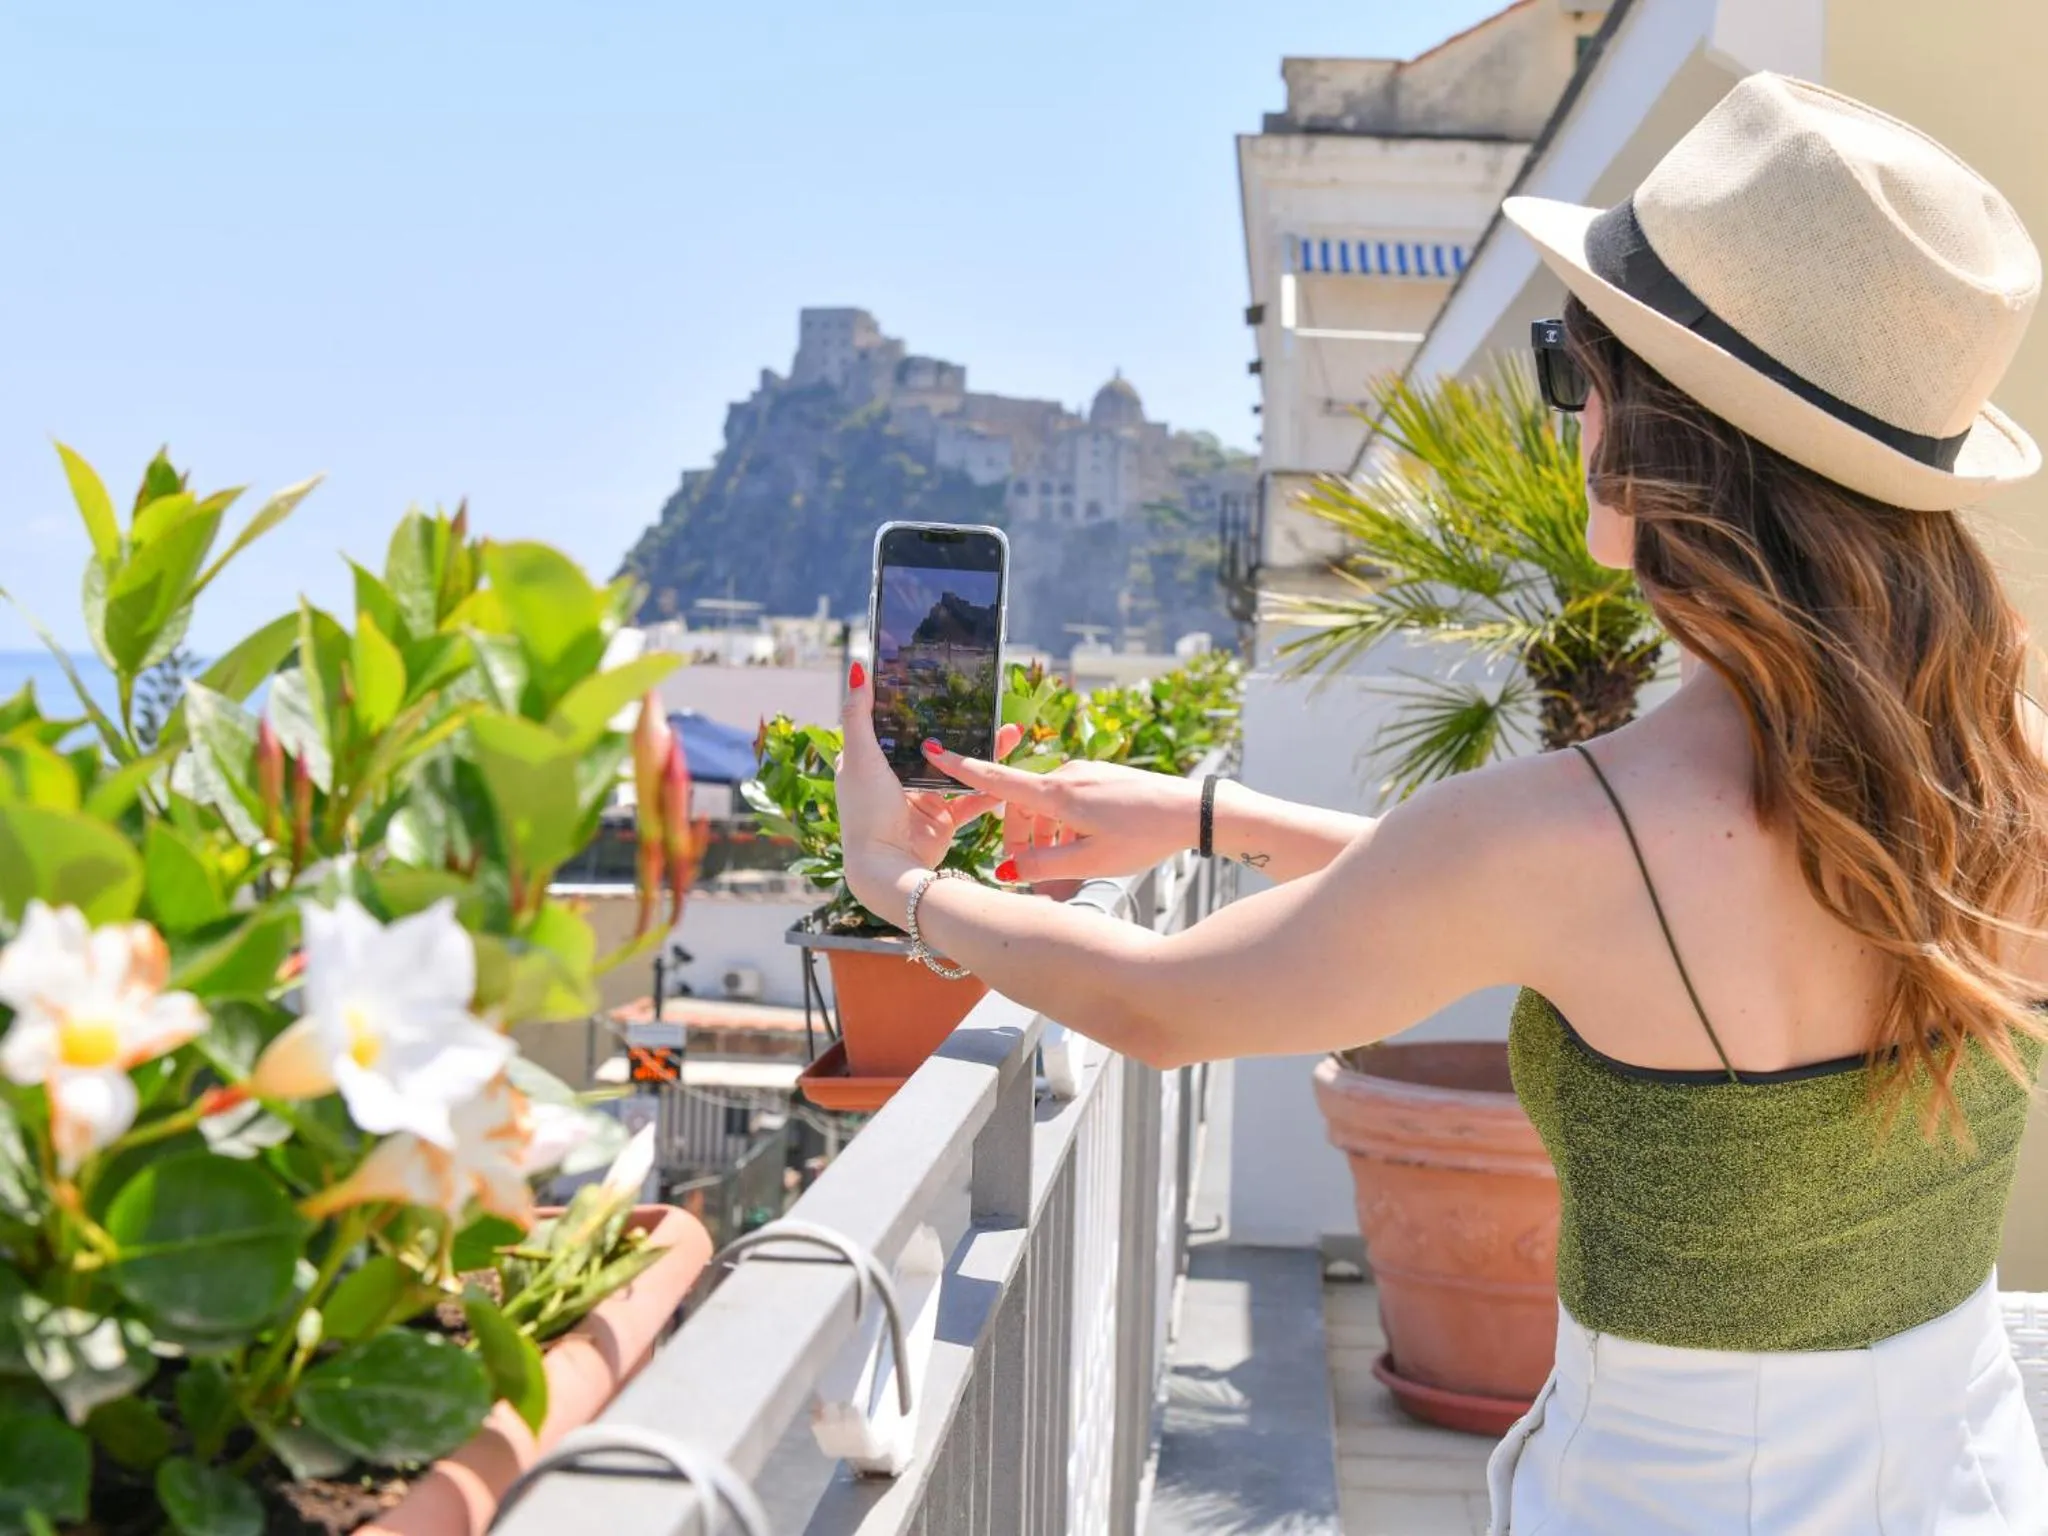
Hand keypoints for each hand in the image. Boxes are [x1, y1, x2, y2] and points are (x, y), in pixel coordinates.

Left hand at [833, 662, 1021, 915]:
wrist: (887, 866)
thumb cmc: (866, 810)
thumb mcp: (860, 754)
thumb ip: (858, 713)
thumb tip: (858, 667)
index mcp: (873, 760)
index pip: (898, 724)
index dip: (920, 705)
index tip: (946, 682)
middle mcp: (897, 777)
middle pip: (936, 744)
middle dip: (964, 727)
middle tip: (990, 706)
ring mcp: (922, 798)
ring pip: (959, 768)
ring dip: (984, 752)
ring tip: (1010, 733)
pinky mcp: (942, 819)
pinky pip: (971, 800)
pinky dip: (989, 789)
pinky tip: (1010, 772)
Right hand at [921, 742, 1200, 883]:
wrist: (1192, 810)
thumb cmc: (1143, 836)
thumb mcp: (1090, 861)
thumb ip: (1042, 867)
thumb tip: (1004, 872)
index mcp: (1058, 794)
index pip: (998, 779)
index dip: (963, 768)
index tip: (933, 750)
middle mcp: (1067, 776)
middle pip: (1023, 804)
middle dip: (1020, 837)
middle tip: (1028, 872)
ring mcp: (1086, 773)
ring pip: (1048, 806)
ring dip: (1047, 835)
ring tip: (1068, 867)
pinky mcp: (1101, 777)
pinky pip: (1069, 801)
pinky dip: (1066, 825)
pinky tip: (1088, 848)